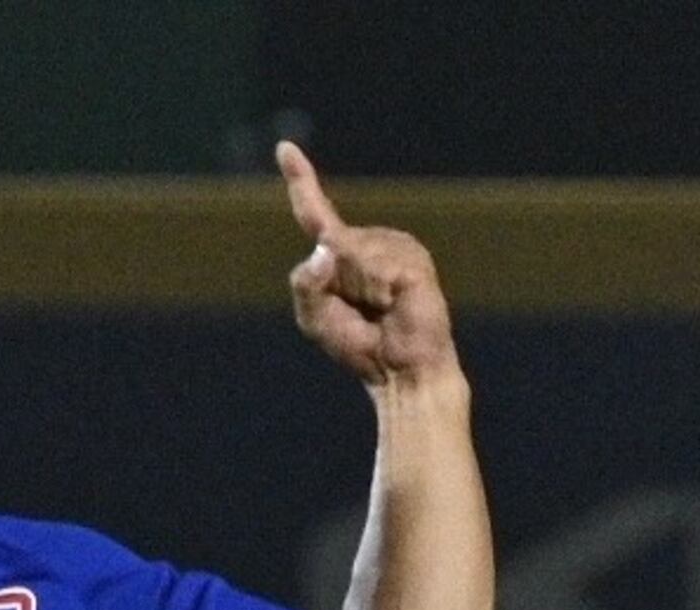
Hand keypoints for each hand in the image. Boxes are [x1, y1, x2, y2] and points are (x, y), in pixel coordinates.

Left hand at [277, 142, 458, 387]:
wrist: (399, 371)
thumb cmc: (358, 345)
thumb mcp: (314, 318)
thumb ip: (306, 285)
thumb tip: (325, 248)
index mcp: (341, 254)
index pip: (315, 213)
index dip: (301, 180)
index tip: (284, 148)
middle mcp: (369, 242)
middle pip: (330, 244)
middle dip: (332, 286)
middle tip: (360, 312)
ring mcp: (395, 246)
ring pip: (352, 255)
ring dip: (357, 291)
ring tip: (381, 309)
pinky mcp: (414, 260)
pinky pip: (376, 268)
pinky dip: (376, 292)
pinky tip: (393, 304)